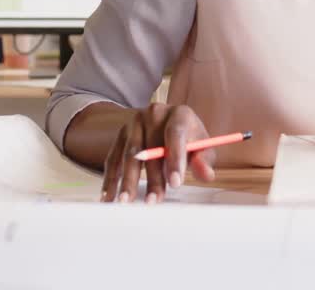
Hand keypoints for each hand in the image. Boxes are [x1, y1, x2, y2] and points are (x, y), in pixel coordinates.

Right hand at [99, 102, 216, 202]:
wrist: (169, 123)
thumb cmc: (189, 139)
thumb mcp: (202, 147)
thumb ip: (204, 161)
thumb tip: (206, 175)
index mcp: (179, 114)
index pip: (175, 134)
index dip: (175, 159)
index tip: (176, 183)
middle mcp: (154, 113)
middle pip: (150, 147)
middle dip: (152, 177)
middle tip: (153, 201)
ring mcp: (134, 123)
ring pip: (129, 154)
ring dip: (128, 180)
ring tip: (127, 200)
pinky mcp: (121, 135)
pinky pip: (114, 158)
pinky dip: (111, 178)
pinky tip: (109, 195)